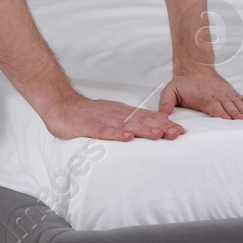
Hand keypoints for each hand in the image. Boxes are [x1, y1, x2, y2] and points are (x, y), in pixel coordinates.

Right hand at [40, 92, 183, 141]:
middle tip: (177, 134)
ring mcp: (103, 119)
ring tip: (158, 135)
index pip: (147, 117)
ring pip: (126, 125)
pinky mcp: (88, 126)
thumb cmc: (87, 114)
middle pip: (142, 121)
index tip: (180, 131)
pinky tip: (126, 138)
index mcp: (123, 113)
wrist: (61, 104)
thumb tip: (149, 129)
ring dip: (143, 130)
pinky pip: (104, 131)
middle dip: (160, 127)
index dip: (164, 124)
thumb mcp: (112, 116)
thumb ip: (128, 122)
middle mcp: (117, 114)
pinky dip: (116, 134)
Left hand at [159, 70, 242, 119]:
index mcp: (202, 97)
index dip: (221, 112)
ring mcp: (225, 93)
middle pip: (228, 106)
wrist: (195, 68)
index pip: (213, 106)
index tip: (228, 120)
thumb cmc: (182, 83)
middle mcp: (216, 95)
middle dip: (236, 114)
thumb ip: (166, 102)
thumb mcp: (169, 90)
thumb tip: (162, 115)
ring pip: (237, 103)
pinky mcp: (231, 93)